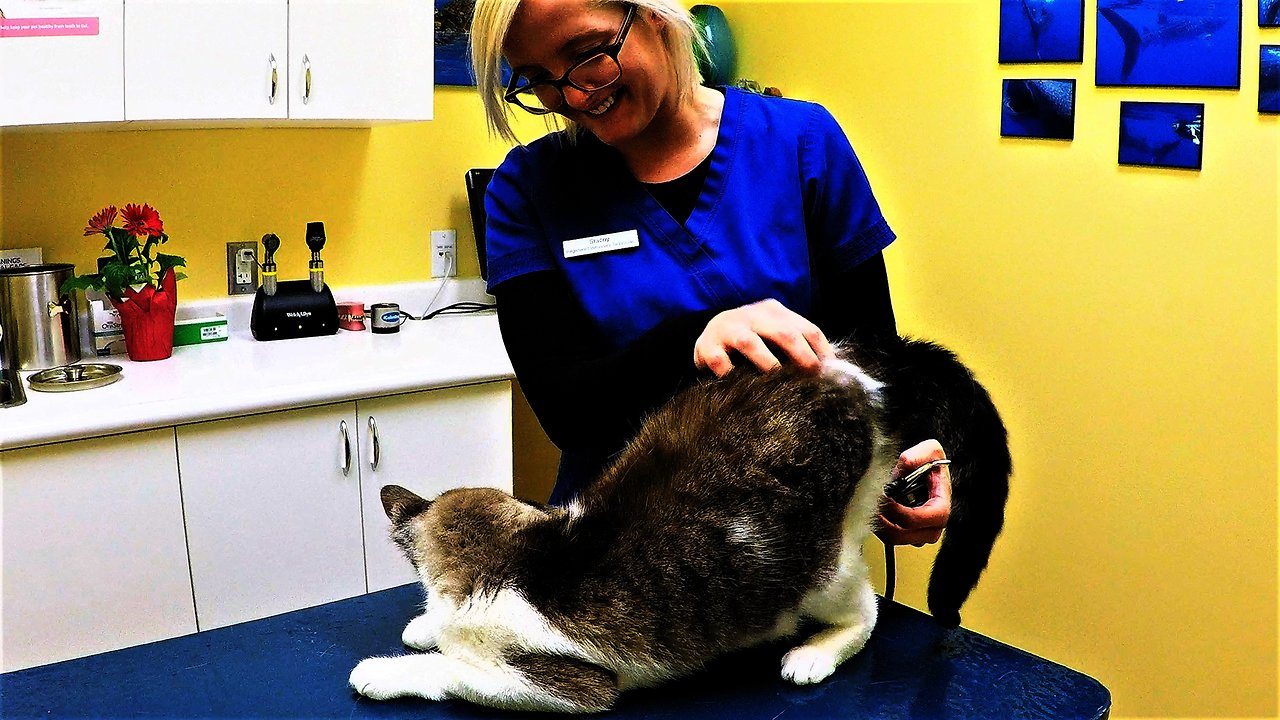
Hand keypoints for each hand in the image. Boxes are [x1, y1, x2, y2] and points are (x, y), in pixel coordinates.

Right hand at [693, 299, 831, 376]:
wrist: (711, 332)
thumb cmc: (752, 338)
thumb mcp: (776, 334)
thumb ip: (801, 345)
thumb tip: (836, 368)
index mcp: (775, 312)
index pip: (808, 329)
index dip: (823, 352)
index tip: (832, 374)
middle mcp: (753, 315)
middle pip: (784, 333)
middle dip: (803, 357)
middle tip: (812, 379)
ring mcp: (729, 328)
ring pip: (751, 344)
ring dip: (768, 364)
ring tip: (779, 384)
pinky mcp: (708, 345)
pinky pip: (720, 361)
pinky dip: (730, 374)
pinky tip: (739, 386)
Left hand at [876, 439, 951, 545]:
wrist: (928, 472)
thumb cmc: (931, 465)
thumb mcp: (930, 450)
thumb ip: (919, 454)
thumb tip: (905, 463)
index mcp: (941, 508)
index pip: (920, 519)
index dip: (900, 512)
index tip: (886, 499)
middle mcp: (933, 526)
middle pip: (903, 535)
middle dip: (883, 519)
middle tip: (873, 503)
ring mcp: (920, 534)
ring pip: (893, 539)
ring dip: (879, 523)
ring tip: (873, 505)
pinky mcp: (907, 536)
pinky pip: (889, 538)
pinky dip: (879, 526)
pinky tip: (876, 510)